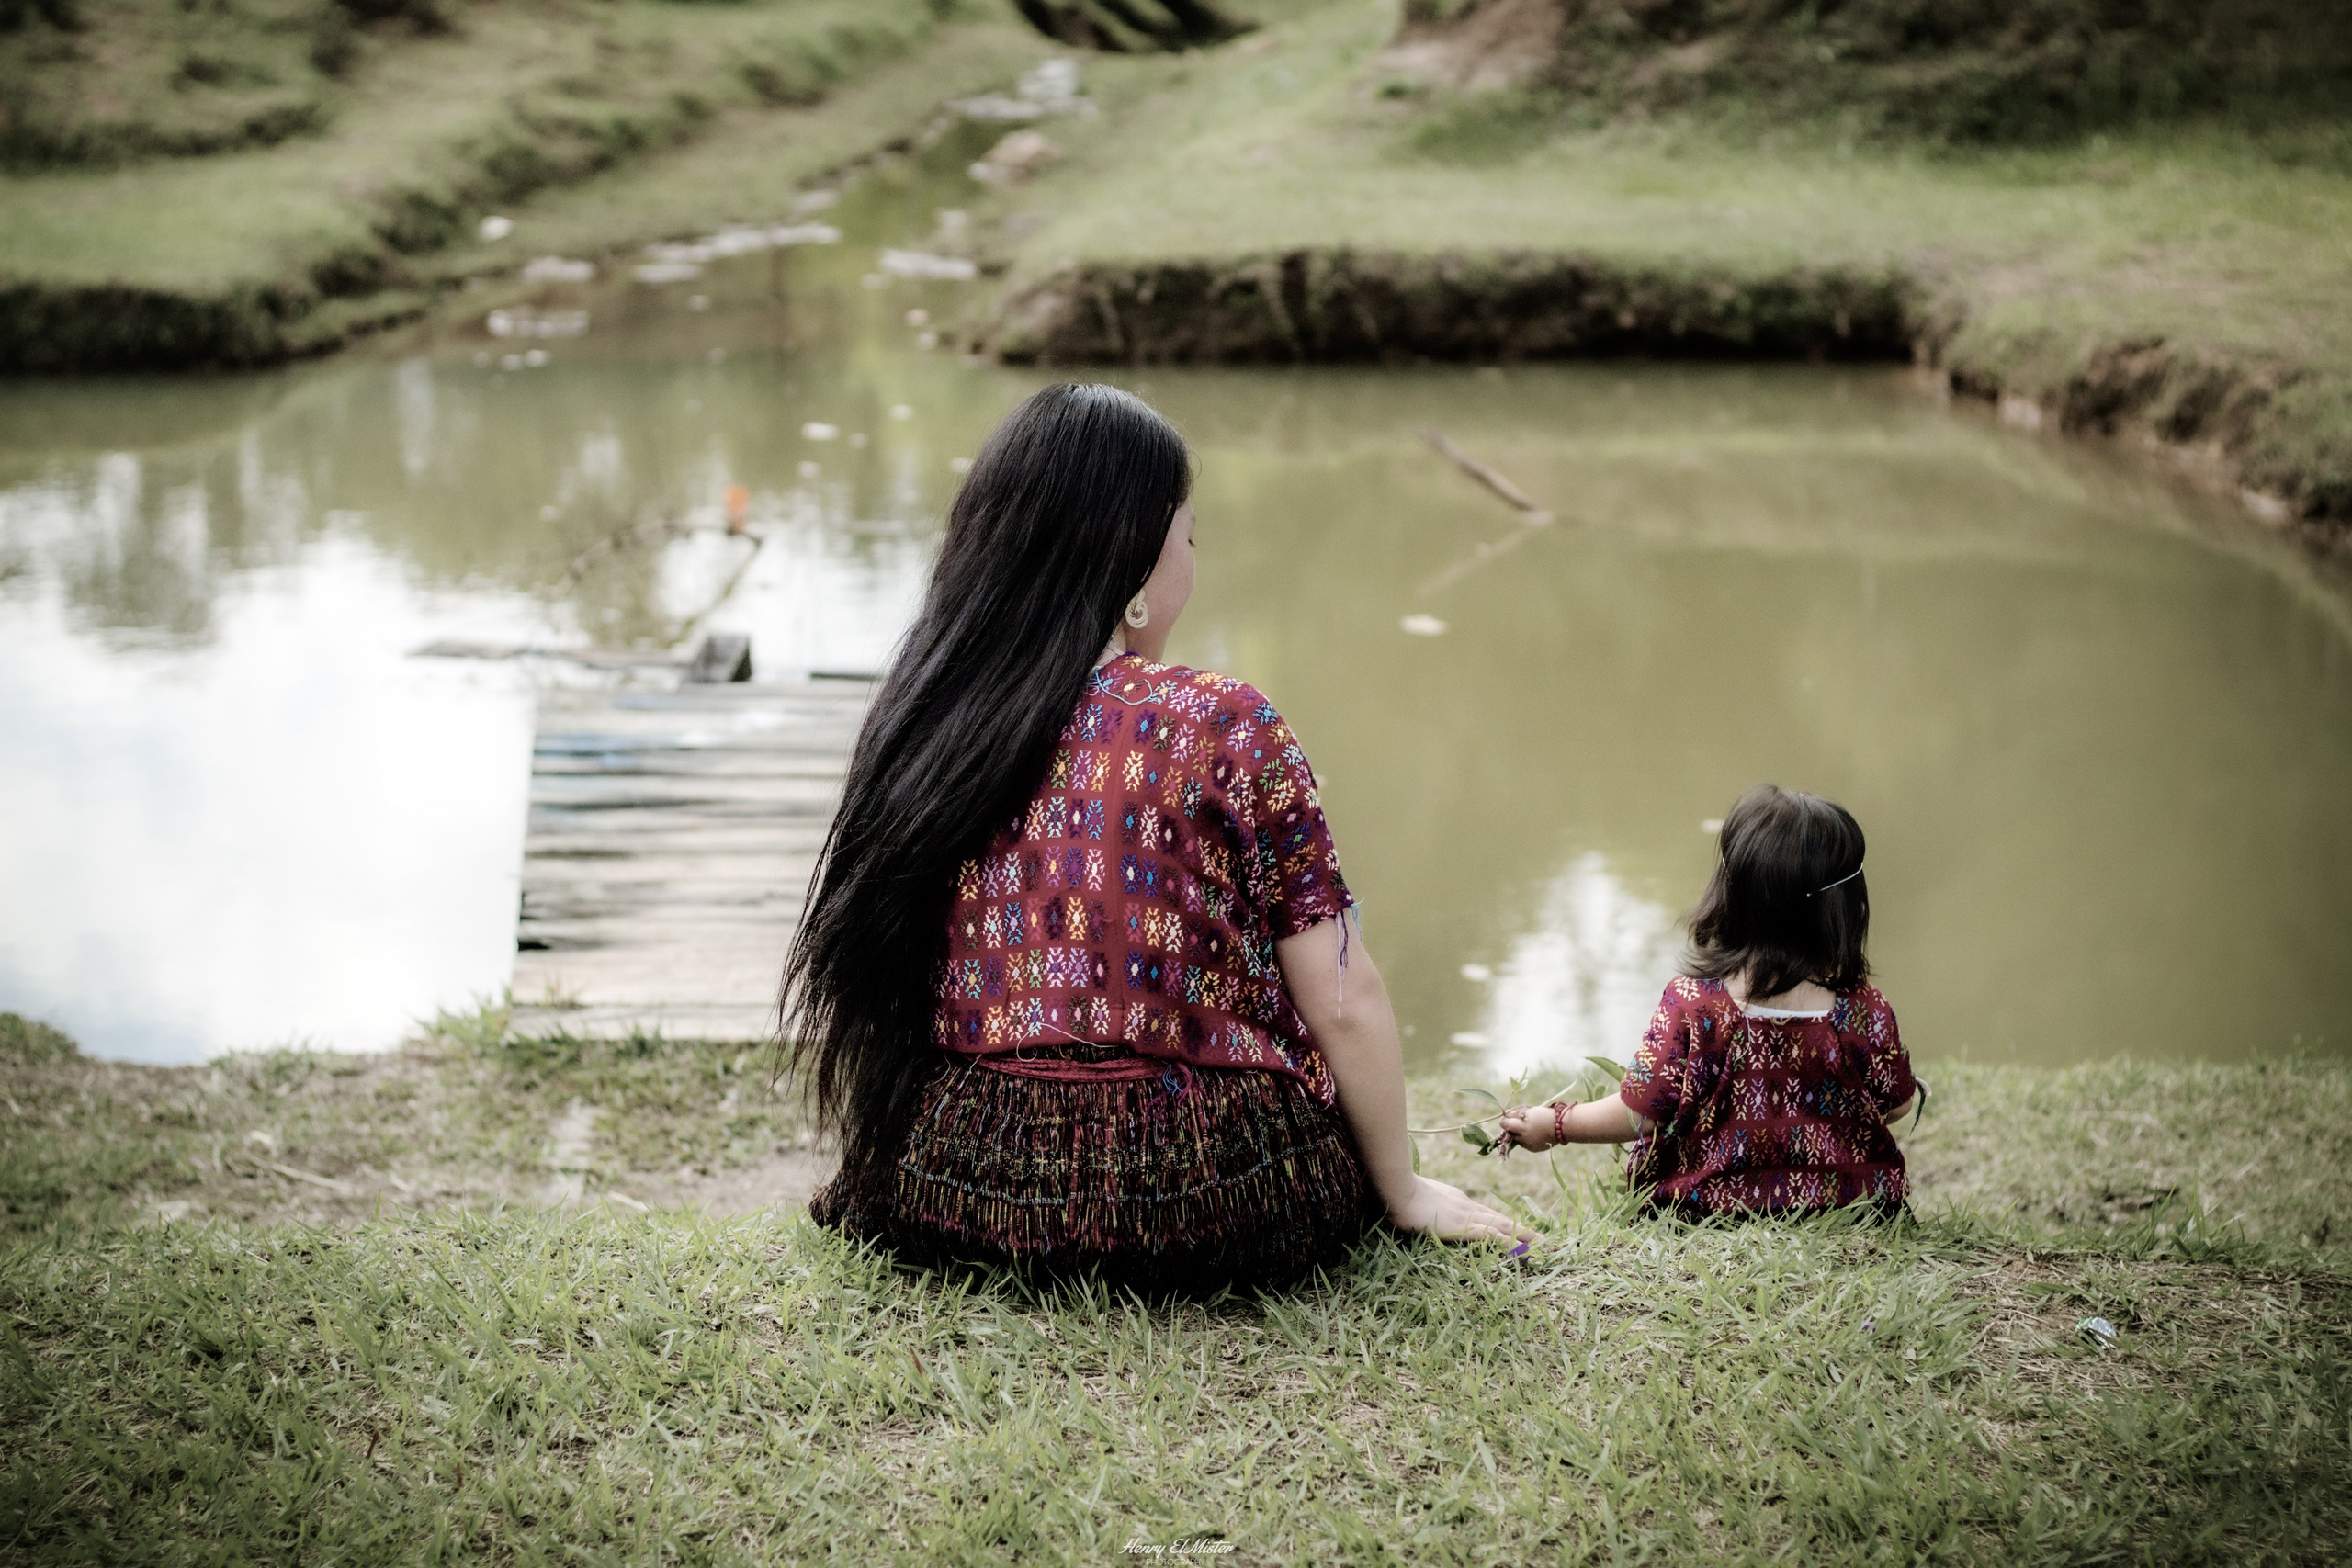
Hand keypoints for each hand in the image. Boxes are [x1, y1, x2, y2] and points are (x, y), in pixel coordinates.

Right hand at [1385, 1175, 1534, 1246]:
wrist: (1396, 1190)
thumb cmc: (1397, 1195)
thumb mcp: (1413, 1201)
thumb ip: (1420, 1205)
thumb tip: (1414, 1212)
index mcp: (1457, 1201)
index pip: (1485, 1214)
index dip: (1502, 1222)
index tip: (1516, 1228)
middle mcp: (1467, 1206)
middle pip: (1500, 1219)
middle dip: (1521, 1230)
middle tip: (1542, 1238)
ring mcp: (1467, 1216)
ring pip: (1504, 1227)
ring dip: (1525, 1237)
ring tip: (1544, 1245)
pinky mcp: (1465, 1227)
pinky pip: (1495, 1237)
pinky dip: (1512, 1244)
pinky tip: (1525, 1251)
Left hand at [1497, 1104, 1557, 1151]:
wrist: (1562, 1127)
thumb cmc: (1545, 1115)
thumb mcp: (1530, 1111)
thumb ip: (1516, 1115)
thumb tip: (1507, 1117)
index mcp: (1521, 1127)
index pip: (1504, 1124)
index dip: (1505, 1120)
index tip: (1508, 1117)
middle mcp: (1523, 1138)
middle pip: (1510, 1132)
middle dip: (1512, 1127)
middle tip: (1519, 1122)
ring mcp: (1528, 1145)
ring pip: (1517, 1139)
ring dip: (1519, 1134)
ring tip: (1530, 1127)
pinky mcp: (1533, 1149)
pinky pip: (1524, 1143)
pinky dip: (1526, 1139)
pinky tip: (1535, 1133)